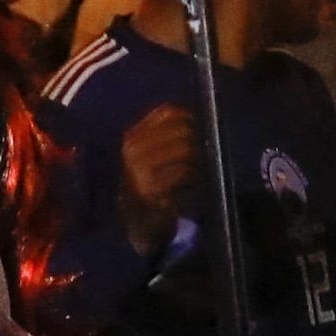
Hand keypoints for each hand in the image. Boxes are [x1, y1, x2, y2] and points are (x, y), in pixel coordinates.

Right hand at [114, 103, 202, 250]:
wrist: (136, 223)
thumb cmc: (146, 186)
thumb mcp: (146, 157)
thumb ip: (164, 136)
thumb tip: (191, 117)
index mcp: (132, 138)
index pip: (168, 112)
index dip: (190, 119)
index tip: (198, 132)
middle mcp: (133, 150)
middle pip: (182, 131)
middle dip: (198, 143)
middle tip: (202, 157)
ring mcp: (140, 170)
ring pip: (185, 151)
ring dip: (198, 162)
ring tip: (198, 174)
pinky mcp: (152, 190)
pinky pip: (184, 173)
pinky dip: (195, 178)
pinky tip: (193, 187)